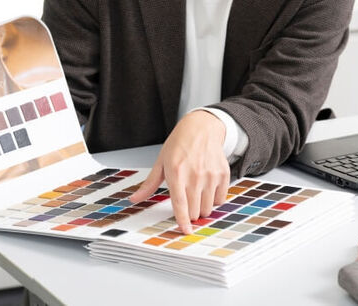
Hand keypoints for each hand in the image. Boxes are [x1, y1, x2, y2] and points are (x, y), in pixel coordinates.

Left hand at [129, 110, 229, 233]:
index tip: (185, 231)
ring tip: (196, 193)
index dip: (182, 220)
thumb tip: (134, 199)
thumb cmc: (179, 144)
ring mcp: (211, 175)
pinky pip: (220, 199)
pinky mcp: (223, 174)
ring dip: (201, 207)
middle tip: (186, 202)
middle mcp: (195, 175)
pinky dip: (214, 199)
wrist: (202, 128)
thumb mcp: (161, 161)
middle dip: (190, 213)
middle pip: (195, 211)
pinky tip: (208, 188)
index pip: (180, 204)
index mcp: (177, 172)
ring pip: (208, 208)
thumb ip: (150, 184)